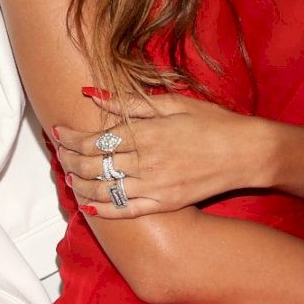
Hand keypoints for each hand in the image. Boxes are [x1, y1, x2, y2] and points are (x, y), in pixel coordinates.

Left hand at [52, 90, 260, 218]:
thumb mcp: (170, 103)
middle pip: (94, 164)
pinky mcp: (166, 204)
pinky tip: (89, 206)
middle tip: (56, 154)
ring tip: (68, 176)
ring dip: (81, 183)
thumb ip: (128, 102)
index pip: (95, 139)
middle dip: (69, 159)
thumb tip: (91, 94)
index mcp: (145, 132)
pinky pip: (128, 210)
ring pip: (105, 188)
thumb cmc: (210, 122)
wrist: (246, 152)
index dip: (71, 137)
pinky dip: (105, 210)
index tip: (56, 132)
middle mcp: (146, 161)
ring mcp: (155, 186)